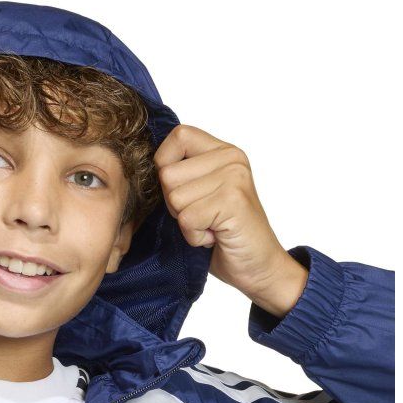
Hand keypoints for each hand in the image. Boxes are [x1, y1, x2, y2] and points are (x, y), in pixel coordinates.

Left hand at [155, 124, 307, 317]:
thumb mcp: (201, 194)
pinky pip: (187, 219)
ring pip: (174, 198)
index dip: (166, 164)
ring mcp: (234, 178)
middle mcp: (231, 158)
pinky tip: (215, 237)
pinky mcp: (232, 201)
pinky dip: (195, 236)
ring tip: (211, 225)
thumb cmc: (224, 233)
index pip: (179, 136)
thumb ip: (182, 173)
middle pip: (168, 174)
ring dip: (186, 222)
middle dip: (175, 204)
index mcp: (223, 151)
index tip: (183, 190)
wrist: (258, 266)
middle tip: (203, 215)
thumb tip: (143, 165)